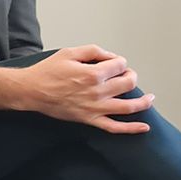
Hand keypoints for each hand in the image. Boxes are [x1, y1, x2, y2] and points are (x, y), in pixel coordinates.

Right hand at [0, 45, 154, 133]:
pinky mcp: (89, 119)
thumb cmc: (47, 72)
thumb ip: (93, 51)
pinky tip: (144, 127)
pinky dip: (131, 128)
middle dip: (131, 76)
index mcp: (92, 74)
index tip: (112, 62)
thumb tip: (110, 56)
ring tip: (149, 98)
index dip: (119, 61)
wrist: (30, 91)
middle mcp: (97, 92)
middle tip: (126, 75)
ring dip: (143, 102)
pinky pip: (114, 127)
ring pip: (128, 107)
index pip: (120, 65)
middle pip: (128, 83)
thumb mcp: (68, 52)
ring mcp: (95, 108)